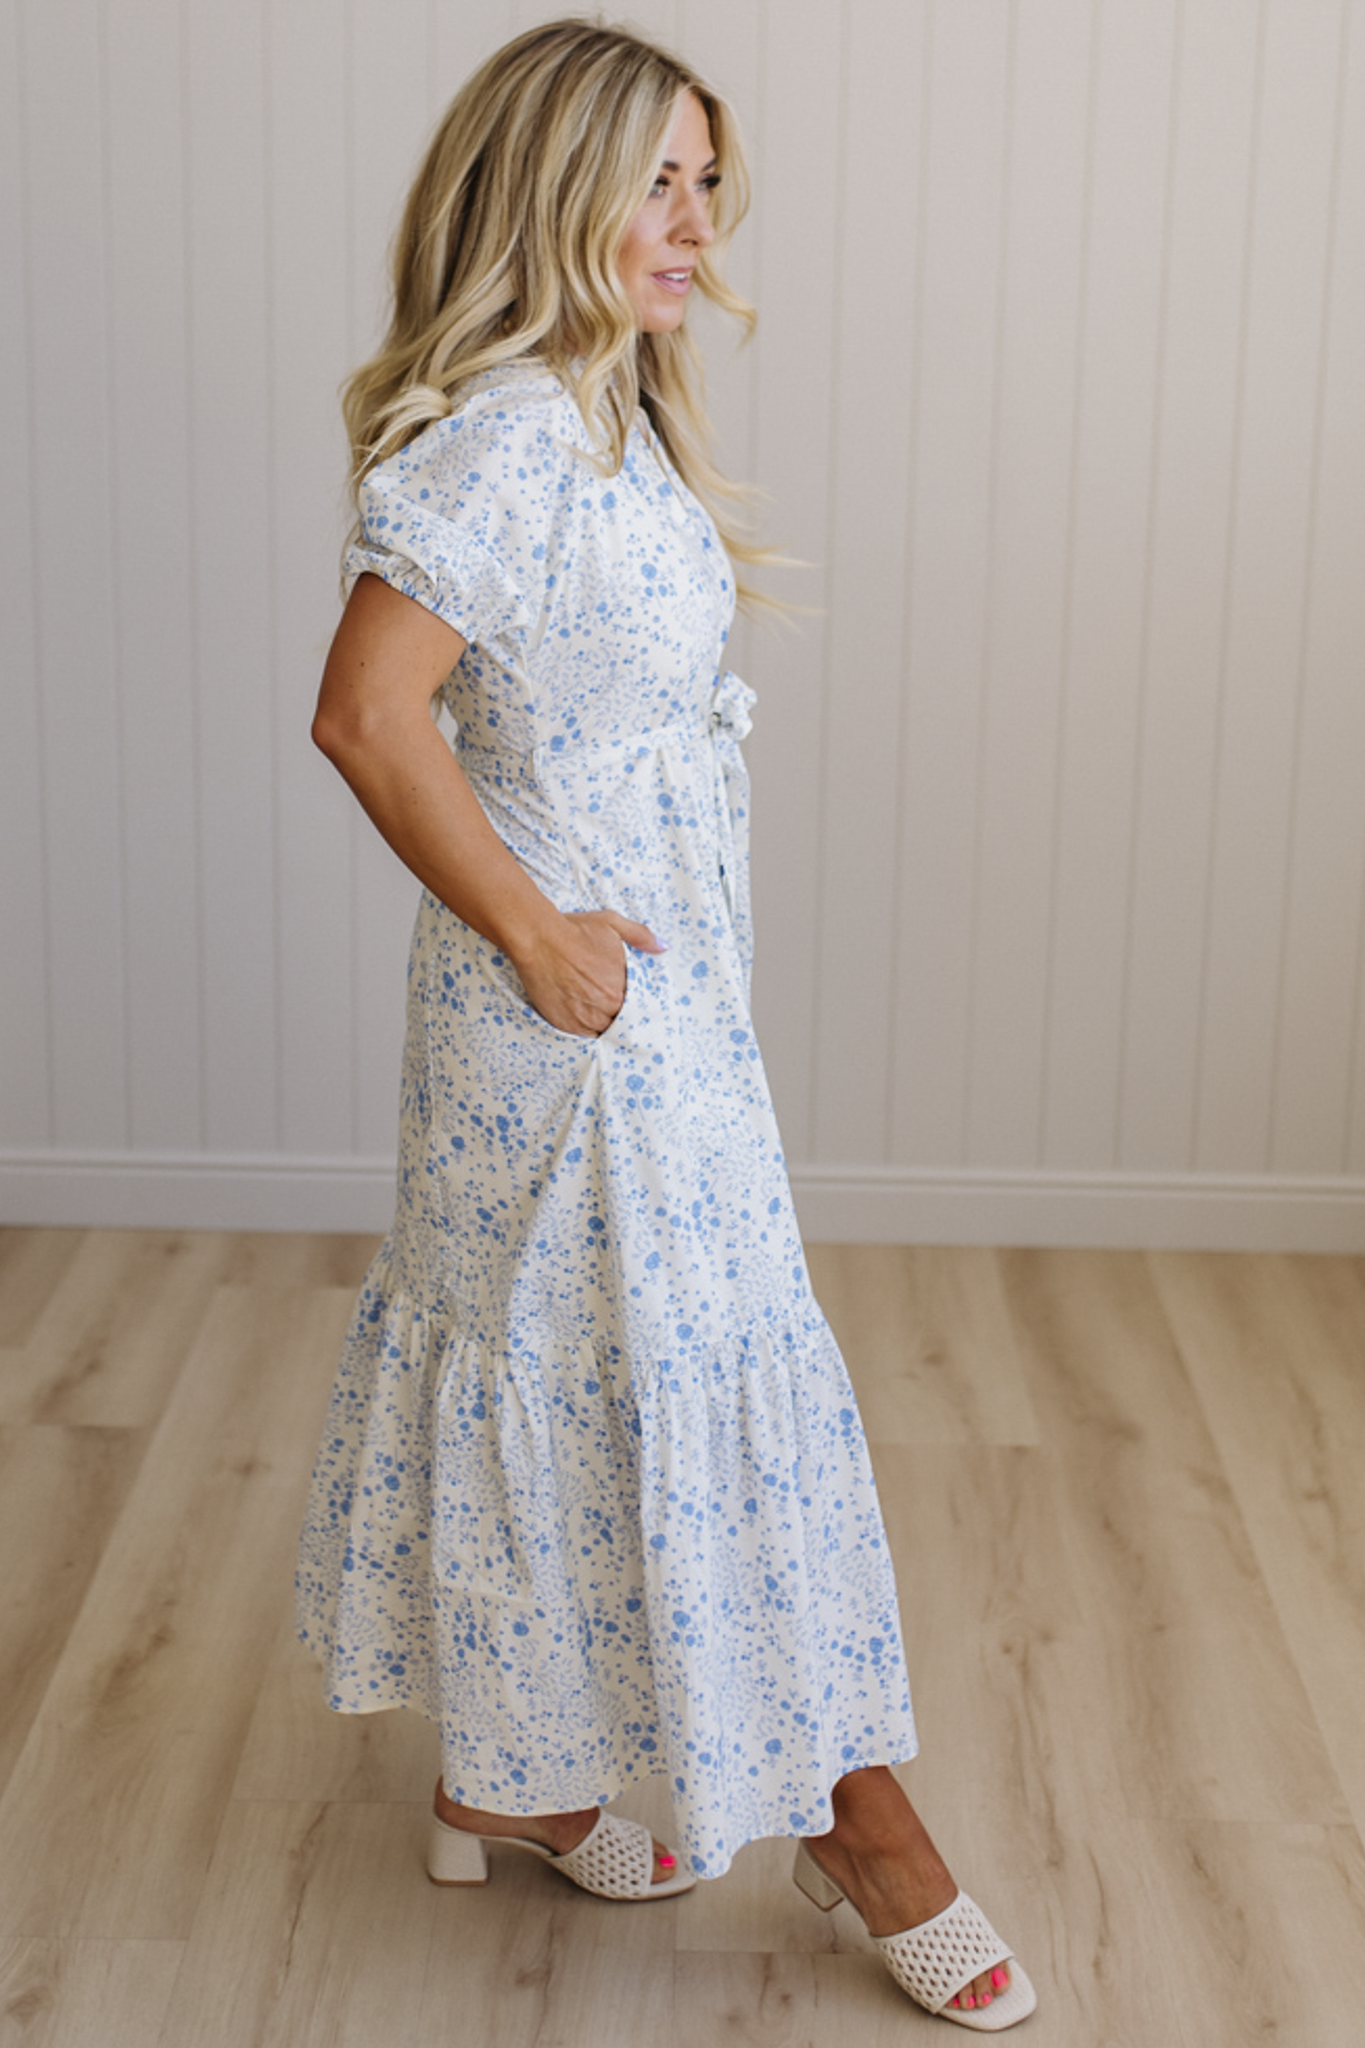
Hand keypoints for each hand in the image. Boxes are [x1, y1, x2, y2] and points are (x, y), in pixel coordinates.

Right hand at [514, 910, 663, 1036]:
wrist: (538, 940)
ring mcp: (586, 1018)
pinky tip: (587, 1019)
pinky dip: (588, 1030)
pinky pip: (586, 1037)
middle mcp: (607, 1006)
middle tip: (611, 1004)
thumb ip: (640, 936)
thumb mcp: (612, 924)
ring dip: (605, 1024)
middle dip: (620, 1013)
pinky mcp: (566, 1025)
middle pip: (621, 1019)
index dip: (634, 1002)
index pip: (638, 1004)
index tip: (628, 998)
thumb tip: (663, 947)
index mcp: (622, 986)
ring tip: (599, 1012)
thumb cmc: (574, 931)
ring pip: (605, 1030)